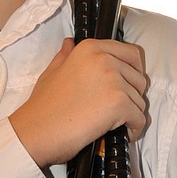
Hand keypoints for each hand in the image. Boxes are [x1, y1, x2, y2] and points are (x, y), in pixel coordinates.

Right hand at [9, 37, 146, 167]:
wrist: (36, 131)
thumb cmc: (43, 107)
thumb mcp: (52, 72)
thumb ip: (65, 56)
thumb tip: (69, 42)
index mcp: (90, 49)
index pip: (131, 54)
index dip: (134, 72)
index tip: (128, 86)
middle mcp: (104, 59)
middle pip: (139, 78)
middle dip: (132, 96)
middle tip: (117, 111)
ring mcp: (113, 80)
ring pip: (140, 100)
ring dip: (131, 115)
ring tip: (114, 125)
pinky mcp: (119, 103)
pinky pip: (139, 118)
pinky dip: (133, 130)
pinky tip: (121, 135)